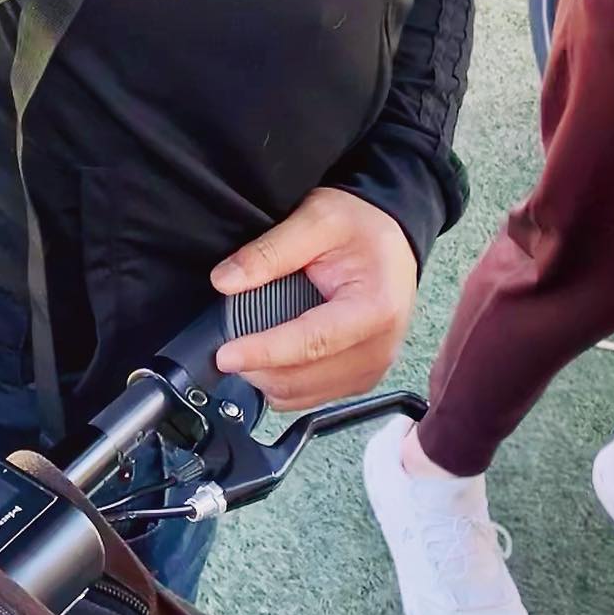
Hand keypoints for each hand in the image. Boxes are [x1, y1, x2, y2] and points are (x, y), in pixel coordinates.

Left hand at [211, 186, 416, 409]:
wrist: (391, 236)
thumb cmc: (360, 226)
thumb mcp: (316, 219)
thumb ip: (270, 250)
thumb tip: (225, 280)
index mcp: (374, 309)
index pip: (311, 342)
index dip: (264, 352)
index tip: (225, 355)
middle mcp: (378, 348)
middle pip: (304, 379)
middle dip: (257, 368)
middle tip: (222, 343)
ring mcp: (372, 368)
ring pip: (304, 395)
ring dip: (267, 378)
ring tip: (244, 345)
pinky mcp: (361, 377)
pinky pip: (312, 395)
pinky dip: (283, 381)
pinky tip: (268, 355)